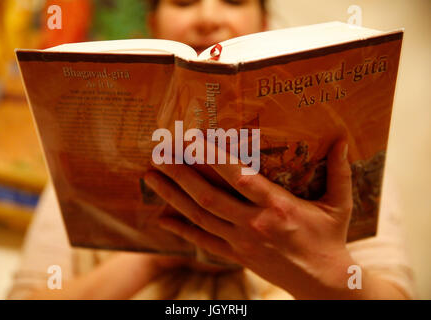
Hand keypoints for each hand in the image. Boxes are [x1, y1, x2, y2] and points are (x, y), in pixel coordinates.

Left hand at [144, 139, 357, 298]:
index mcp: (278, 206)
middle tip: (159, 152)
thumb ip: (340, 171)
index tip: (192, 139)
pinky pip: (203, 242)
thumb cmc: (330, 239)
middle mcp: (254, 223)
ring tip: (151, 177)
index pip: (239, 176)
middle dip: (180, 173)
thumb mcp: (339, 204)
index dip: (213, 157)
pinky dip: (180, 230)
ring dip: (172, 196)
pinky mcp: (236, 256)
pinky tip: (161, 218)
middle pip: (209, 196)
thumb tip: (344, 139)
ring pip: (200, 217)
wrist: (324, 284)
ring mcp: (242, 242)